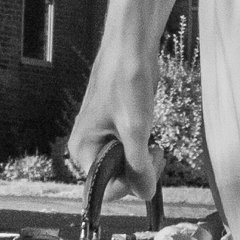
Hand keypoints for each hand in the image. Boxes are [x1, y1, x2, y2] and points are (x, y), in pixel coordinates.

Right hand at [66, 43, 160, 199]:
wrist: (131, 46)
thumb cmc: (126, 81)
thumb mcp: (136, 130)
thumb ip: (138, 166)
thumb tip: (145, 194)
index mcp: (82, 149)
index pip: (103, 188)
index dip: (128, 185)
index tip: (147, 170)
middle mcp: (88, 145)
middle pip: (115, 178)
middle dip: (139, 172)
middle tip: (157, 154)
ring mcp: (103, 136)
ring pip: (126, 165)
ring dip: (144, 161)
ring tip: (156, 147)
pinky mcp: (117, 127)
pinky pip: (130, 151)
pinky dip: (144, 150)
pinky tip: (153, 140)